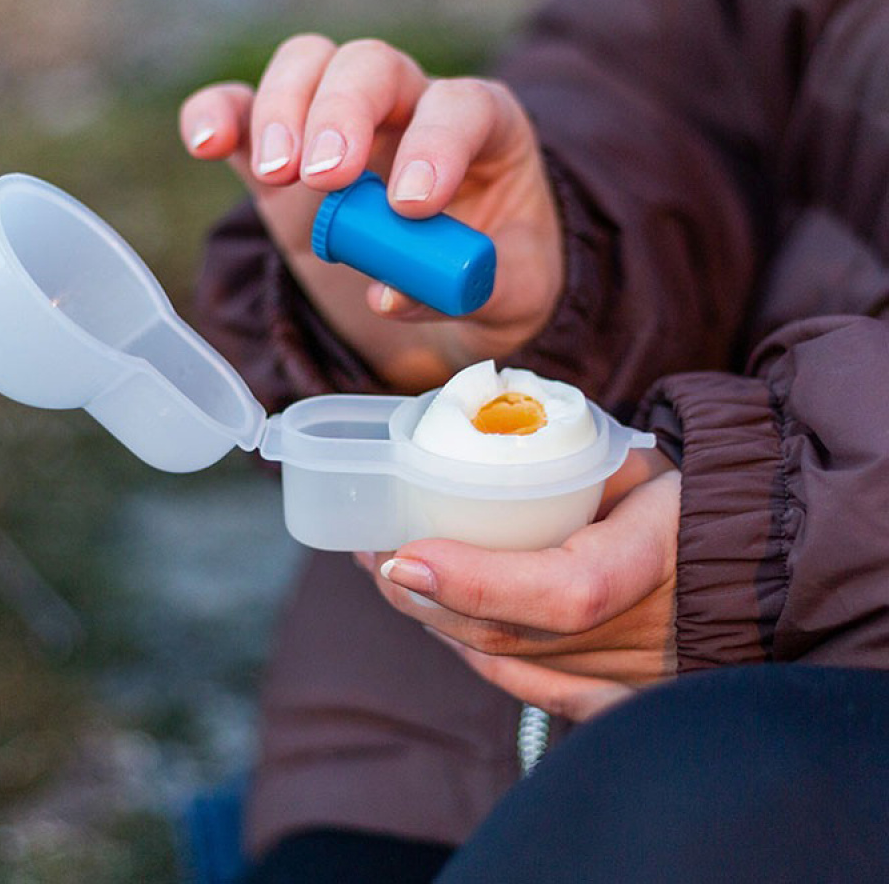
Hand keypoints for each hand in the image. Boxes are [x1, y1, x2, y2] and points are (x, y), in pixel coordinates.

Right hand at [178, 35, 562, 391]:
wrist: (448, 298)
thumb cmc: (490, 284)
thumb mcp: (510, 300)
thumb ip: (465, 291)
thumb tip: (386, 295)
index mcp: (483, 130)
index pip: (461, 107)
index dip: (437, 145)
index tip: (410, 207)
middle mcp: (412, 105)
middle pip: (372, 64)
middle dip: (345, 112)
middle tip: (327, 179)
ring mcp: (344, 120)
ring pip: (308, 64)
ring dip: (283, 110)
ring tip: (276, 176)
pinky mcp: (288, 149)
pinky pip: (243, 106)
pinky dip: (218, 113)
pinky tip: (207, 144)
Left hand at [360, 450, 679, 721]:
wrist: (764, 562)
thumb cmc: (695, 497)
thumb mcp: (643, 462)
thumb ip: (573, 460)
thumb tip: (481, 437)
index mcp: (658, 559)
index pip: (564, 591)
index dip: (476, 580)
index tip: (404, 555)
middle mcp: (647, 636)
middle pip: (511, 636)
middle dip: (421, 596)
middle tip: (373, 550)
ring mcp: (635, 679)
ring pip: (508, 665)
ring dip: (436, 621)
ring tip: (392, 576)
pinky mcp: (625, 699)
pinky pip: (532, 688)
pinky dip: (476, 655)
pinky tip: (440, 621)